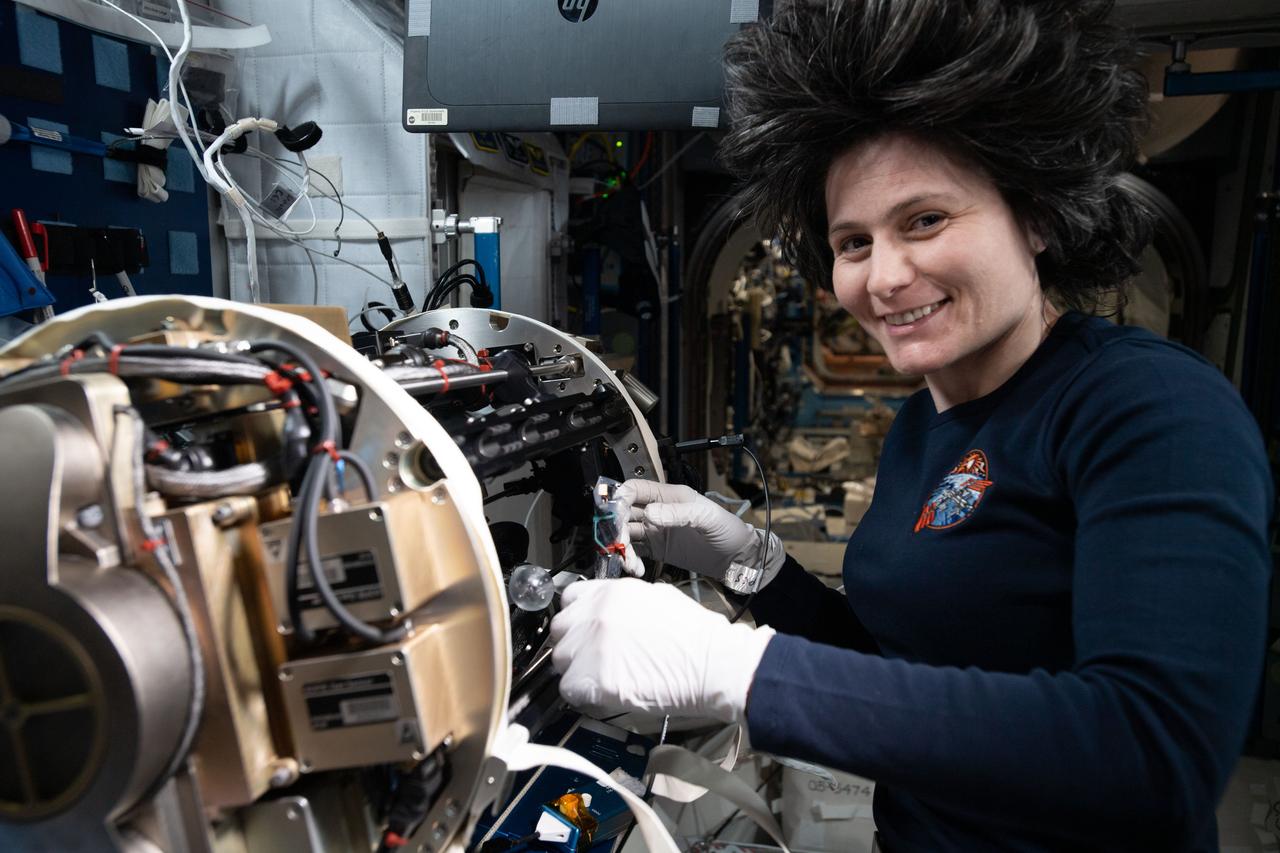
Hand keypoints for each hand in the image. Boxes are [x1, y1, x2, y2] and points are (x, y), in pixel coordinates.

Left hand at [550, 579, 774, 722]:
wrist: (714, 663)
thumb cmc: (696, 635)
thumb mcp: (656, 597)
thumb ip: (623, 602)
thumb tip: (609, 614)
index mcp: (611, 592)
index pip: (569, 598)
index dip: (576, 618)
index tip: (584, 631)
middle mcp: (596, 613)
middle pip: (559, 631)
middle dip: (574, 645)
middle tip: (594, 660)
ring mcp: (592, 645)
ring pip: (561, 662)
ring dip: (577, 672)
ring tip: (605, 679)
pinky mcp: (594, 678)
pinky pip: (569, 690)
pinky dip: (584, 696)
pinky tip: (607, 695)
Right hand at [616, 480, 785, 589]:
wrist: (737, 558)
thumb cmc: (728, 530)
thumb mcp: (705, 517)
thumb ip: (677, 513)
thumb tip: (650, 513)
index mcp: (668, 495)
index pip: (635, 489)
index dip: (620, 498)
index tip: (615, 514)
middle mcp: (658, 511)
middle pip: (625, 513)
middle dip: (617, 527)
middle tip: (619, 543)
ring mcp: (656, 531)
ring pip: (627, 534)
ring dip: (622, 547)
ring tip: (629, 563)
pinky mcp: (658, 550)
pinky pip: (636, 552)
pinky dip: (631, 560)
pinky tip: (636, 568)